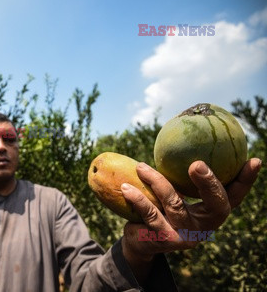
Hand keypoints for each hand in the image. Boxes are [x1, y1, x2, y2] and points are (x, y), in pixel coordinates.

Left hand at [120, 158, 261, 263]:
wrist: (140, 241)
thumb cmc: (161, 208)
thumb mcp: (175, 192)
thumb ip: (182, 175)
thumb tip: (186, 138)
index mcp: (212, 213)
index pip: (234, 195)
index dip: (246, 180)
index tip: (254, 160)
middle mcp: (205, 226)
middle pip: (217, 204)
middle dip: (209, 183)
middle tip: (197, 164)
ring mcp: (186, 236)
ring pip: (174, 203)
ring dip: (156, 181)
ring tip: (141, 167)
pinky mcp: (165, 241)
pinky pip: (150, 213)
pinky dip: (137, 198)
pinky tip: (126, 187)